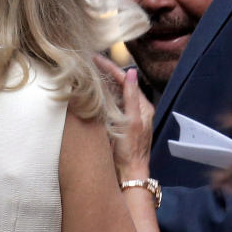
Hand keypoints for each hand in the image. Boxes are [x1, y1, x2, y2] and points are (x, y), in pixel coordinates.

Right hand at [94, 55, 153, 179]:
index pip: (125, 80)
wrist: (129, 172)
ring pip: (114, 94)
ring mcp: (127, 117)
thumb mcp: (132, 121)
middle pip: (119, 85)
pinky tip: (92, 92)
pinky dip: (101, 96)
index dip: (110, 68)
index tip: (96, 58)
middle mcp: (136, 109)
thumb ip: (131, 97)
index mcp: (143, 106)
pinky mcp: (119, 124)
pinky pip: (110, 105)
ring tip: (88, 72)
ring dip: (102, 83)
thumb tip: (131, 73)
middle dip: (105, 72)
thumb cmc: (132, 150)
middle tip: (89, 62)